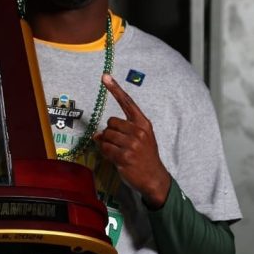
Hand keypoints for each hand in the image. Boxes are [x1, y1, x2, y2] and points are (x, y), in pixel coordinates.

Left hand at [93, 74, 171, 208]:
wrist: (154, 177)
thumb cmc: (145, 156)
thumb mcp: (141, 138)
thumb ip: (123, 130)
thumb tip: (99, 133)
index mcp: (143, 123)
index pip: (127, 102)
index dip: (115, 89)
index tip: (104, 76)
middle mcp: (138, 131)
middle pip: (110, 122)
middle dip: (109, 133)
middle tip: (118, 143)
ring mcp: (132, 144)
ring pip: (106, 136)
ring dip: (106, 144)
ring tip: (117, 151)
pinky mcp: (124, 157)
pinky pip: (105, 148)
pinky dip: (105, 152)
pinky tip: (115, 158)